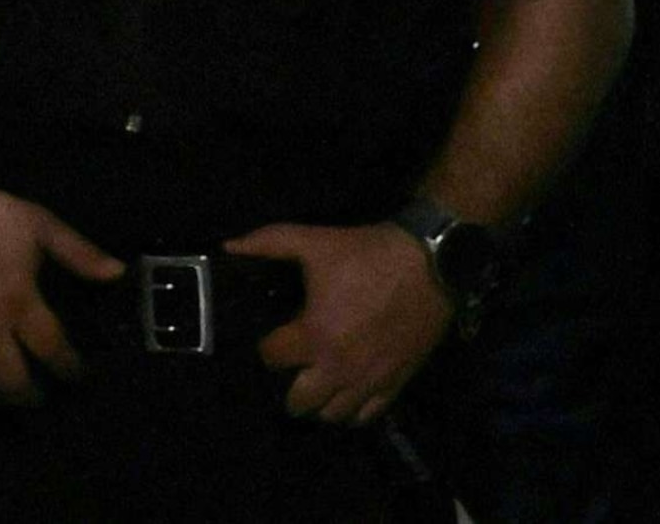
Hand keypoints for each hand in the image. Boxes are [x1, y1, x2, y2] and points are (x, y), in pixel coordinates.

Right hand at [0, 167, 122, 406]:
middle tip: (48, 393)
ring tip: (16, 395)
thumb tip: (119, 273)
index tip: (83, 373)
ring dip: (2, 400)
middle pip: (15, 381)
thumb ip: (79, 253)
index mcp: (19, 299)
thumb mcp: (39, 224)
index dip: (72, 369)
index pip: (52, 349)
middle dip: (36, 395)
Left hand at [226, 221, 454, 425]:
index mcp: (313, 336)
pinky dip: (353, 410)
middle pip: (298, 404)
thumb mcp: (315, 241)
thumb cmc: (368, 253)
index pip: (271, 359)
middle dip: (291, 387)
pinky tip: (351, 389)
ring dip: (321, 401)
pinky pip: (365, 417)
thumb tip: (229, 247)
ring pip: (331, 416)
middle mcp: (337, 368)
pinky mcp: (394, 384)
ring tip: (322, 380)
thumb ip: (268, 242)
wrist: (430, 262)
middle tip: (296, 367)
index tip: (276, 337)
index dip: (268, 347)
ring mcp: (367, 381)